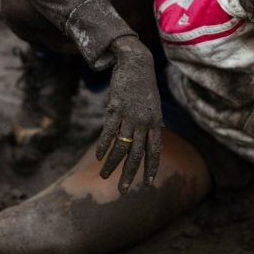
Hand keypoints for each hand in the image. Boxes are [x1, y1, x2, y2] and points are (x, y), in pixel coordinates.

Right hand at [95, 35, 161, 192]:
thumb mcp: (152, 106)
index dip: (150, 168)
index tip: (146, 185)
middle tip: (124, 191)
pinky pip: (109, 133)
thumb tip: (149, 138)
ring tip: (104, 176)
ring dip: (112, 164)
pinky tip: (98, 156)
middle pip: (137, 155)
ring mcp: (130, 117)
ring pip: (122, 147)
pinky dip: (103, 146)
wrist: (136, 62)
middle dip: (130, 175)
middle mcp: (144, 123)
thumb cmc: (143, 85)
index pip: (154, 151)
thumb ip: (150, 123)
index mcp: (155, 123)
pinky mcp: (116, 109)